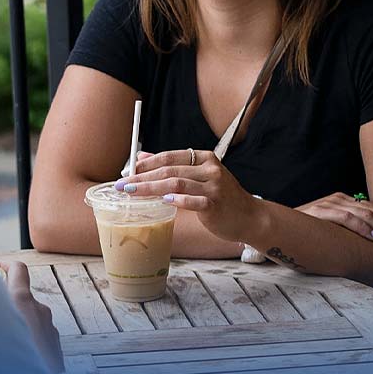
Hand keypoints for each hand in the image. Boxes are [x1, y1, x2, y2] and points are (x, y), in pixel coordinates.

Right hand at [0, 261, 64, 373]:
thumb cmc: (13, 363)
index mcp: (22, 301)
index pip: (18, 269)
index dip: (5, 263)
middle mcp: (40, 310)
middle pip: (21, 295)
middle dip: (4, 300)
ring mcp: (50, 327)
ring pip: (29, 317)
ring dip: (15, 322)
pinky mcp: (55, 344)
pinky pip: (36, 333)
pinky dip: (25, 337)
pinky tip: (13, 355)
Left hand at [119, 149, 265, 243]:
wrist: (249, 216)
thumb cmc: (220, 197)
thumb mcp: (198, 176)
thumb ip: (172, 166)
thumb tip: (141, 157)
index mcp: (204, 159)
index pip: (169, 157)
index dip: (145, 164)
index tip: (126, 172)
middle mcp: (210, 169)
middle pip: (169, 170)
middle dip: (142, 177)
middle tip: (123, 185)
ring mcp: (214, 187)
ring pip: (177, 184)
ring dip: (151, 188)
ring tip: (133, 193)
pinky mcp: (216, 205)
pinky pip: (194, 201)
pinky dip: (178, 201)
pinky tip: (164, 201)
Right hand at [297, 192, 372, 247]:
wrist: (267, 225)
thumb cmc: (299, 236)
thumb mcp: (327, 233)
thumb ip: (345, 235)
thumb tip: (369, 250)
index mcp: (344, 203)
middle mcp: (339, 200)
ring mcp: (330, 204)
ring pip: (367, 214)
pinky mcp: (319, 212)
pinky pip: (346, 217)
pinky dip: (363, 228)